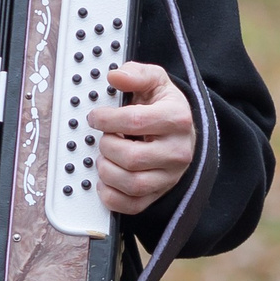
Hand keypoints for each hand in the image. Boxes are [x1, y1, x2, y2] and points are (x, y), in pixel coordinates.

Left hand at [90, 61, 194, 214]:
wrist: (183, 132)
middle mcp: (177, 151)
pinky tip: (106, 180)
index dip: (107, 119)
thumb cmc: (165, 107)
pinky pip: (132, 205)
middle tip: (105, 138)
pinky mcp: (159, 194)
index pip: (135, 121)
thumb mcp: (156, 82)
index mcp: (177, 120)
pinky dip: (111, 196)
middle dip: (108, 146)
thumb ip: (136, 74)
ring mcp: (169, 176)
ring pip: (132, 184)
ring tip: (106, 157)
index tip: (96, 117)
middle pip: (132, 157)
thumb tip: (116, 76)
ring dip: (107, 171)